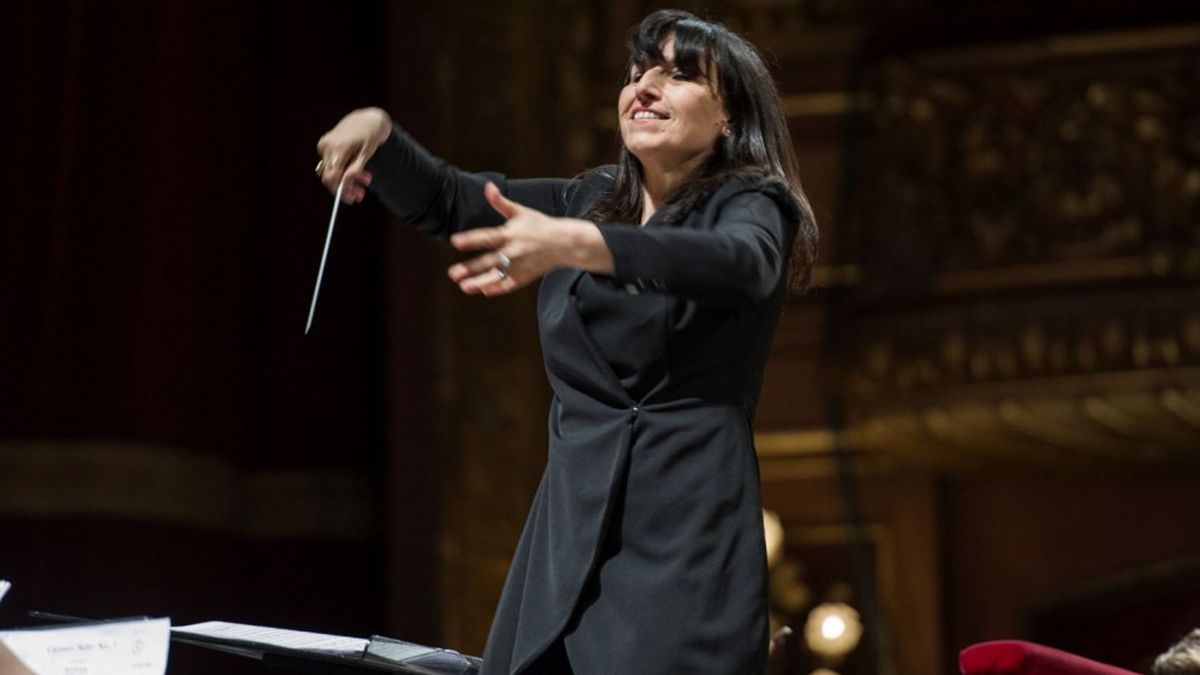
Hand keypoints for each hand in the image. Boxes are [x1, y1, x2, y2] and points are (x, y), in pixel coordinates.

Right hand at [315, 107, 391, 202]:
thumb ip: (355, 169)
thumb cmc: (370, 136)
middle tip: (361, 194)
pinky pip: (330, 163)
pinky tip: (355, 168)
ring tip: (365, 180)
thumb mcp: (367, 154)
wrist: (367, 119)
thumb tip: (345, 183)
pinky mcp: (324, 144)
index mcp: (339, 147)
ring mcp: (324, 144)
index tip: (353, 198)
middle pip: (330, 176)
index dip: (341, 190)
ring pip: (330, 170)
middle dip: (345, 187)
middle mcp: (328, 145)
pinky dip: (342, 169)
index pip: (333, 176)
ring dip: (346, 179)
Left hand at [447, 182, 612, 295]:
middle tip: (452, 273)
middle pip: (489, 261)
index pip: (487, 237)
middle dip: (471, 268)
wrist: (564, 243)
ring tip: (464, 287)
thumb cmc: (539, 225)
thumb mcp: (520, 211)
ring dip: (480, 282)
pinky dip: (498, 288)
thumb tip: (488, 186)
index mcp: (510, 234)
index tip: (454, 241)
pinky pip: (510, 285)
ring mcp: (519, 266)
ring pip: (497, 276)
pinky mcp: (525, 276)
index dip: (470, 239)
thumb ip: (500, 202)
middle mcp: (514, 252)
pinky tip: (484, 291)